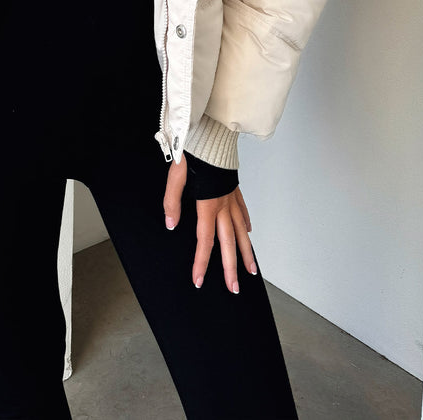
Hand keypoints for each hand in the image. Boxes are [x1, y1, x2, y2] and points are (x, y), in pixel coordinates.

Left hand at [163, 153, 256, 292]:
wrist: (212, 132)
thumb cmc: (193, 152)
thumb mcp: (175, 175)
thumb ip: (172, 201)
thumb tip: (171, 224)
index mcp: (208, 204)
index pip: (205, 241)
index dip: (202, 262)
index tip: (199, 281)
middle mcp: (223, 205)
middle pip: (228, 243)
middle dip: (231, 268)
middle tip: (234, 289)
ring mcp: (232, 197)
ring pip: (241, 231)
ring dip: (246, 253)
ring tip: (251, 270)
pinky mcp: (234, 188)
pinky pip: (243, 211)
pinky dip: (246, 225)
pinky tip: (248, 233)